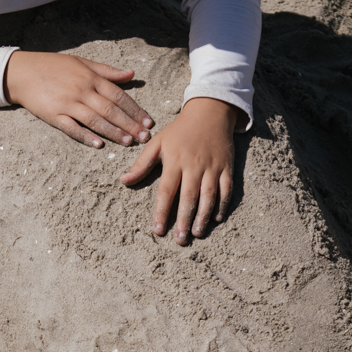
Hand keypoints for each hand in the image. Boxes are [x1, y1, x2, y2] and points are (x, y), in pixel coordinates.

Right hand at [4, 51, 153, 148]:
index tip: (148, 122)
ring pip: (95, 120)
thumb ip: (107, 71)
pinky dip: (85, 136)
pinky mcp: (53, 115)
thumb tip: (131, 75)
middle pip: (110, 110)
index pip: (119, 95)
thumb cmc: (53, 65)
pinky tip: (97, 144)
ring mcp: (67, 104)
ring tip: (128, 142)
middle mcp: (82, 91)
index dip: (135, 110)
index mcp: (91, 78)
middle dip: (129, 124)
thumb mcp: (81, 62)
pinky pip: (72, 128)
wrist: (21, 71)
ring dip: (113, 132)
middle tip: (144, 137)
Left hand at [121, 97, 238, 243]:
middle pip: (188, 197)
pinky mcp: (227, 167)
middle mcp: (194, 166)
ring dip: (203, 216)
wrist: (210, 112)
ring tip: (196, 233)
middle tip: (179, 240)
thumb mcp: (157, 142)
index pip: (166, 191)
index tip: (158, 230)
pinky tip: (216, 219)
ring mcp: (212, 167)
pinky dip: (223, 204)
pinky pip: (227, 189)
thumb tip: (123, 180)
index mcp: (175, 161)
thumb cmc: (180, 130)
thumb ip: (142, 164)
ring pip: (209, 196)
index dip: (161, 212)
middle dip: (183, 220)